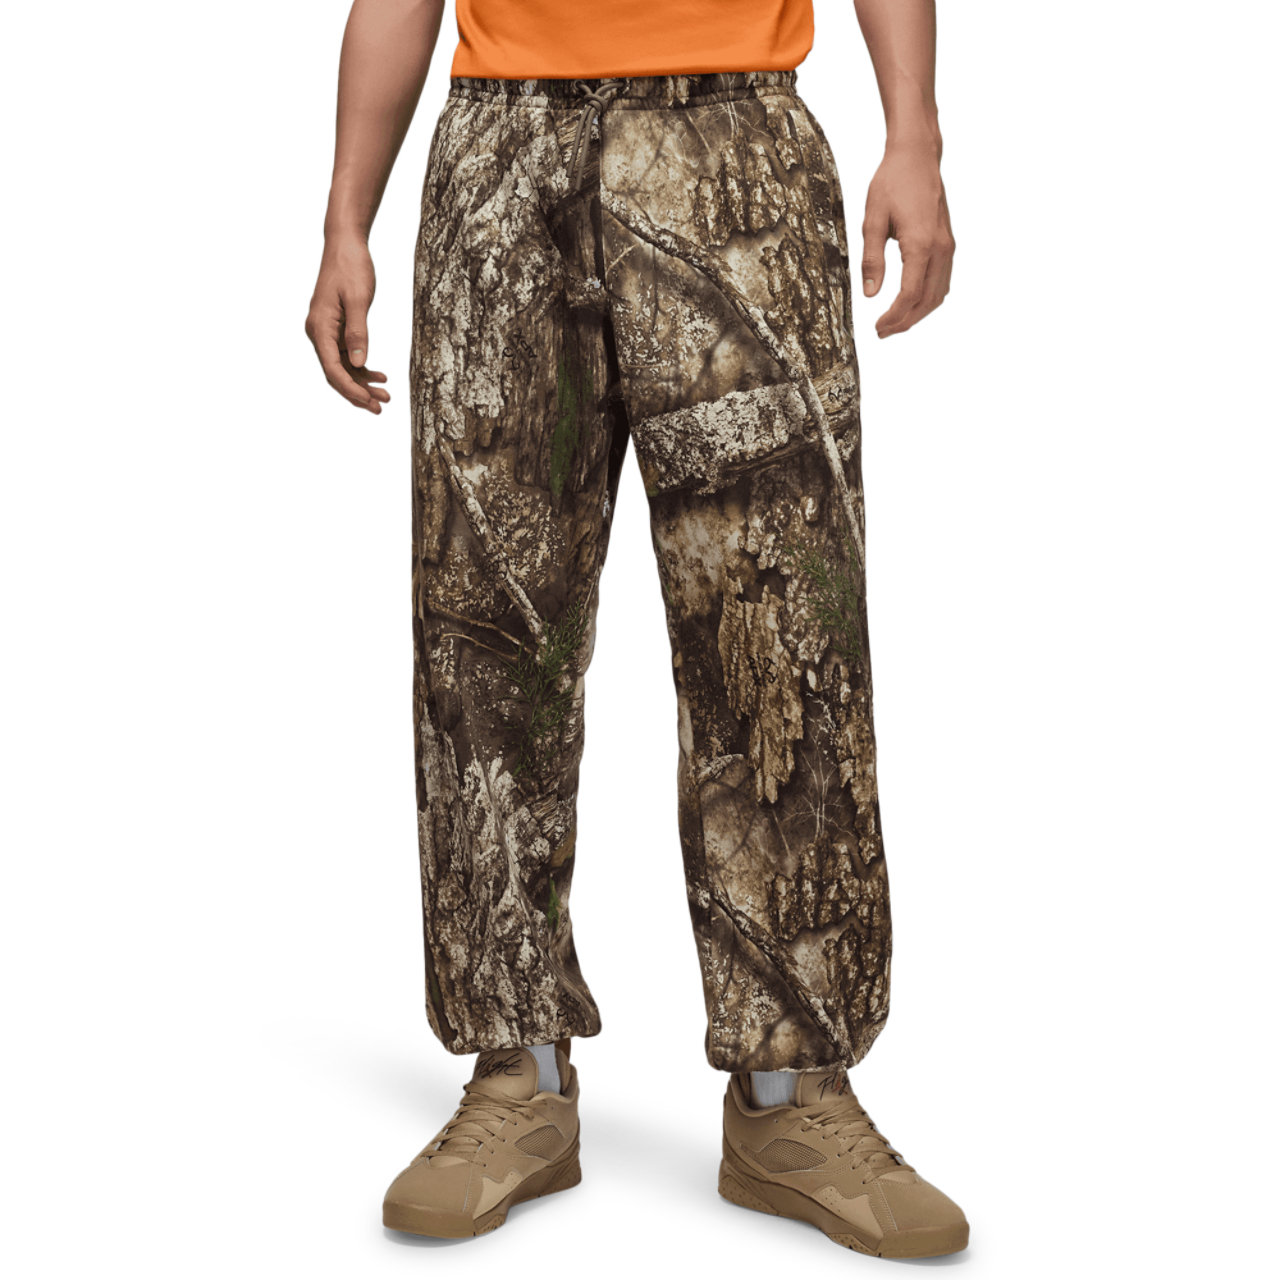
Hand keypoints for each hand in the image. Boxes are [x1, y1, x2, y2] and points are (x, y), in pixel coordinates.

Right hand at [304, 235, 390, 412]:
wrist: (345, 244)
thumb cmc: (351, 267)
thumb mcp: (359, 299)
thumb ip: (358, 332)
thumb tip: (360, 363)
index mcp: (320, 327)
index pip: (333, 369)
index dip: (351, 389)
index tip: (370, 402)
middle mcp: (319, 332)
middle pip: (336, 373)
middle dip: (358, 393)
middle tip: (381, 406)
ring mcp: (326, 331)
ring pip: (342, 367)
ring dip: (362, 383)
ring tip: (385, 395)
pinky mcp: (335, 328)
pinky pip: (346, 355)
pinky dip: (362, 367)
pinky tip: (379, 375)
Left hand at [861, 143, 955, 337]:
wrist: (918, 156)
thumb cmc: (893, 182)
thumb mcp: (872, 220)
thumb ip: (872, 259)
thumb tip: (870, 293)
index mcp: (921, 244)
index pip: (910, 294)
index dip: (894, 316)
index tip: (878, 328)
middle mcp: (941, 249)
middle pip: (927, 300)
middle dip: (905, 321)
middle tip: (882, 332)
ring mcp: (948, 246)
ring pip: (938, 294)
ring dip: (918, 313)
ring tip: (894, 322)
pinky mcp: (948, 243)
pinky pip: (942, 281)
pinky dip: (928, 298)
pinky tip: (911, 303)